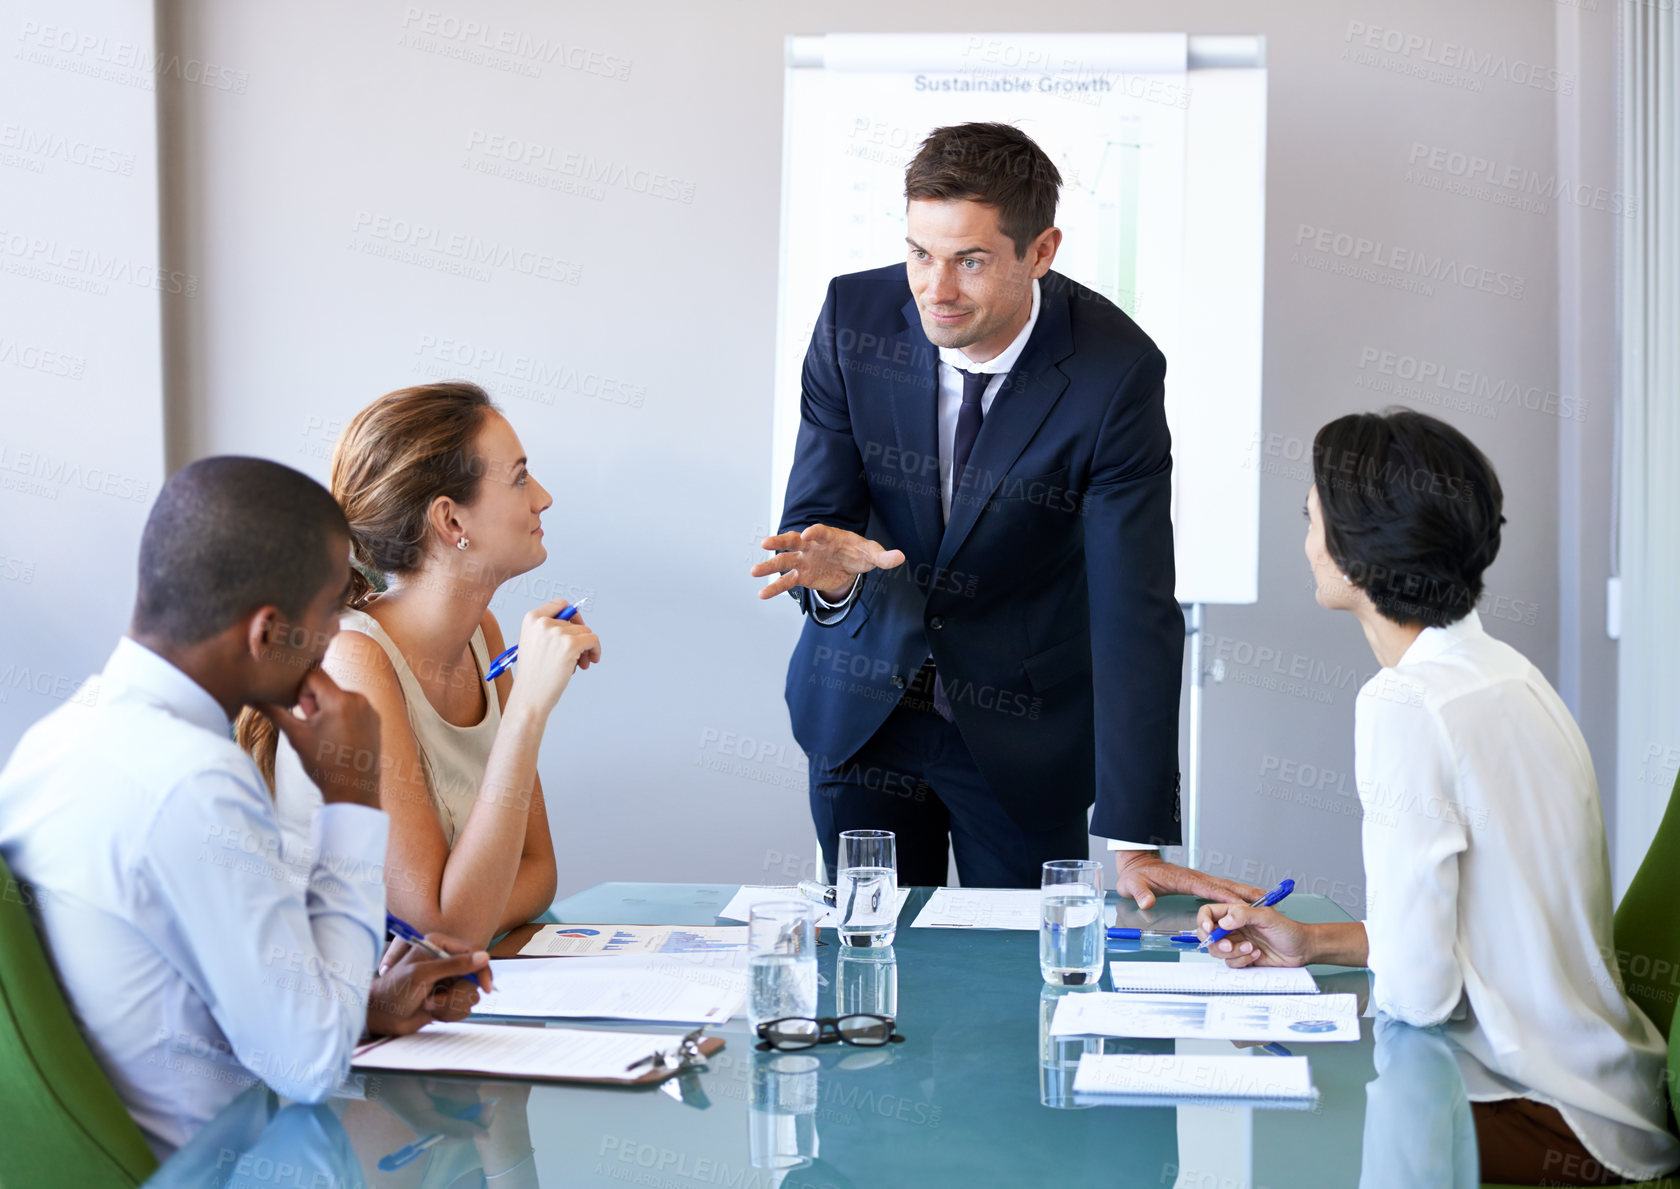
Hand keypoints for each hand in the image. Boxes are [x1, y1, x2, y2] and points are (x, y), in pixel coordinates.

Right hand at [256, 667, 382, 807]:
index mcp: (340, 700)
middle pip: (325, 684)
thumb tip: (251, 696)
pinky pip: (352, 706)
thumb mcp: (295, 736)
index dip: (299, 690)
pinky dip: (341, 715)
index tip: (301, 711)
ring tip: (326, 735)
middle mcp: (359, 698)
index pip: (312, 673)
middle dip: (313, 701)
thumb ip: (273, 710)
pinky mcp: (375, 717)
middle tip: (313, 727)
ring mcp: (370, 708)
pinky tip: (338, 737)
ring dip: (326, 709)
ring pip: (337, 695)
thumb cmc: (323, 765)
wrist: (353, 790)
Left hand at [366, 932, 491, 1035]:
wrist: (381, 1016)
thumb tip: (484, 957)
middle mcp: (446, 961)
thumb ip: (454, 965)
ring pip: (469, 995)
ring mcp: (447, 981)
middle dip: (456, 994)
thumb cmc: (394, 990)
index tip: (486, 988)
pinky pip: (462, 1008)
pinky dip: (447, 1013)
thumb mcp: (423, 974)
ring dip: (449, 1005)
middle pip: (474, 978)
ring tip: (429, 1005)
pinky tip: (431, 1012)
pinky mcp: (447, 999)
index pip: (474, 954)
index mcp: (440, 945)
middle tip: (436, 999)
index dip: (482, 971)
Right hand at [505, 599, 601, 715]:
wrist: (530, 696)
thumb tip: (579, 624)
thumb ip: (550, 630)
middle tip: (578, 657)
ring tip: (579, 664)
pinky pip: (593, 640)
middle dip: (579, 639)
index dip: (572, 616)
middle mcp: (543, 622)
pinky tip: (591, 661)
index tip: (577, 628)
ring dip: (586, 648)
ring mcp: (557, 632)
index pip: (559, 604)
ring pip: (586, 632)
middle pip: (575, 622)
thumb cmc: (533, 675)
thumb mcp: (534, 643)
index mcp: (531, 619)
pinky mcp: (570, 644)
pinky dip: (595, 650)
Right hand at [752, 524, 904, 600]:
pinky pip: (786, 581)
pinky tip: (762, 595)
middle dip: (780, 541)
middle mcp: (811, 545)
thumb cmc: (858, 553)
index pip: (819, 531)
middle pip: (793, 541)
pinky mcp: (801, 575)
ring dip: (769, 566)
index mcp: (828, 536)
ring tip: (753, 572)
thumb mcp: (872, 554)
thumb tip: (900, 557)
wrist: (849, 564)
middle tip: (766, 542)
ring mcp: (803, 560)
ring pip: (783, 561)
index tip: (806, 533)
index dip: (813, 531)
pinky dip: (775, 588)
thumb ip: (883, 556)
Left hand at [1113, 850, 1263, 910]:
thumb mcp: (1133, 885)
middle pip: (1228, 886)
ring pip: (1228, 887)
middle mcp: (1197, 879)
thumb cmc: (1137, 875)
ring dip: (1247, 893)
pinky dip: (1237, 895)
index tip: (1247, 906)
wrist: (1137, 864)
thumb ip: (1140, 893)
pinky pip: (1222, 890)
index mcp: (1186, 880)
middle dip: (1249, 893)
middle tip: (1271, 899)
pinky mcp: (1198, 884)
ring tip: (1268, 900)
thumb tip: (1146, 901)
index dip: (1230, 899)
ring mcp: (1199, 881)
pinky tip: (1246, 902)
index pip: (1212, 890)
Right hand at [1193, 903, 1315, 967]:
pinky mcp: (1242, 958)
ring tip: (1251, 948)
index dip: (1203, 921)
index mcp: (1235, 913)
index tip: (1209, 929)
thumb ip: (1244, 915)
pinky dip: (1243, 960)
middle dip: (1216, 942)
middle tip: (1229, 945)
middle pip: (1208, 935)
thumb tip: (1224, 921)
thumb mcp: (1267, 916)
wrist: (1301, 949)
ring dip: (1234, 953)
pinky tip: (1256, 954)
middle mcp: (1233, 928)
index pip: (1208, 913)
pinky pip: (1231, 963)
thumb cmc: (1288, 929)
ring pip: (1218, 952)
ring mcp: (1236, 944)